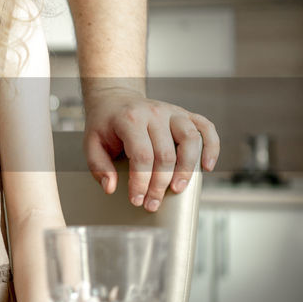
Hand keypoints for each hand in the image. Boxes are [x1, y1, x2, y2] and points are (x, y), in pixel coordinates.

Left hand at [83, 87, 218, 211]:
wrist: (115, 98)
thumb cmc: (104, 124)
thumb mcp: (91, 143)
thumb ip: (98, 166)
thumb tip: (110, 188)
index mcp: (130, 119)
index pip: (141, 155)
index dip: (141, 182)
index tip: (137, 200)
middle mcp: (154, 112)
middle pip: (165, 154)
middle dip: (160, 184)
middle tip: (152, 203)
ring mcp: (172, 111)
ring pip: (190, 139)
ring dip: (187, 169)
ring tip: (178, 189)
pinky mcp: (184, 113)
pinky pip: (205, 127)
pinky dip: (211, 146)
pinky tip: (207, 166)